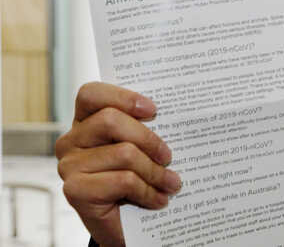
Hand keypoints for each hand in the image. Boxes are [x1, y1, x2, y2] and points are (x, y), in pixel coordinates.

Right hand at [56, 82, 181, 246]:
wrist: (125, 225)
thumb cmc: (136, 179)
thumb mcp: (140, 148)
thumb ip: (145, 128)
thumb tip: (177, 114)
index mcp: (84, 122)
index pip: (91, 94)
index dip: (122, 97)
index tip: (153, 110)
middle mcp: (70, 141)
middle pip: (110, 120)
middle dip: (148, 139)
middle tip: (169, 156)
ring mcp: (68, 166)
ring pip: (123, 153)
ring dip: (155, 171)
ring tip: (171, 183)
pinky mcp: (75, 191)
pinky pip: (123, 181)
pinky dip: (148, 191)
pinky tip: (158, 199)